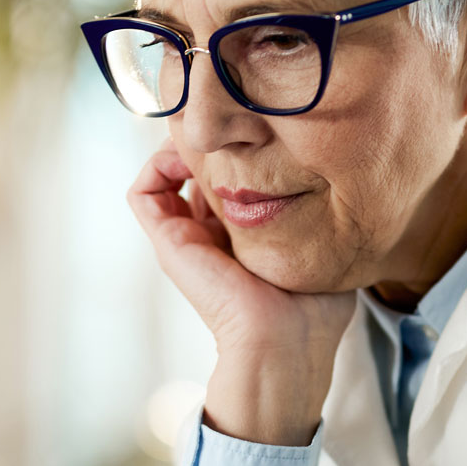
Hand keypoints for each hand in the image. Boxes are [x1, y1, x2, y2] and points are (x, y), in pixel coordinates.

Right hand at [127, 140, 355, 445]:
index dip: (238, 153)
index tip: (259, 135)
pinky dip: (156, 165)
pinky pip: (142, 192)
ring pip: (163, 176)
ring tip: (208, 137)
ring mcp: (184, 237)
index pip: (227, 183)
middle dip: (209, 142)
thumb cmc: (312, 306)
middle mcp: (209, 234)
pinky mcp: (167, 241)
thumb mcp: (318, 248)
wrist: (282, 338)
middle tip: (231, 127)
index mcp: (243, 238)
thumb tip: (324, 185)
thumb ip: (314, 218)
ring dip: (179, 148)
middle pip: (193, 173)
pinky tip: (190, 156)